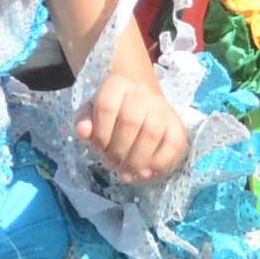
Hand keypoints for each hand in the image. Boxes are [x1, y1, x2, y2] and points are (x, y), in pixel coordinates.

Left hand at [77, 57, 190, 181]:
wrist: (139, 96)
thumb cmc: (111, 109)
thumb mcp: (91, 111)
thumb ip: (84, 121)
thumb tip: (83, 132)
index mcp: (117, 84)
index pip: (107, 106)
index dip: (100, 134)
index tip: (97, 150)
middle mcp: (142, 92)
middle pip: (131, 121)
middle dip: (118, 151)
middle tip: (111, 165)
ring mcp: (162, 107)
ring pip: (153, 133)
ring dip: (137, 160)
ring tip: (125, 174)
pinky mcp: (176, 123)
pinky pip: (174, 143)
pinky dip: (160, 162)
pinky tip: (146, 173)